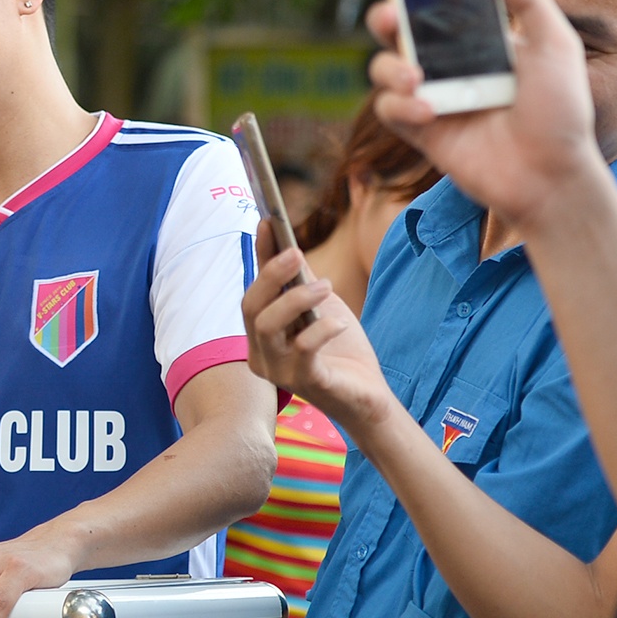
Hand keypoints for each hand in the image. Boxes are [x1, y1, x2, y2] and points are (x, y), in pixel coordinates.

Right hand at [242, 245, 401, 435]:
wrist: (367, 395)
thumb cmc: (341, 350)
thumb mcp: (320, 308)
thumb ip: (302, 283)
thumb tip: (287, 246)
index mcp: (262, 336)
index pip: (253, 291)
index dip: (259, 257)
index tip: (268, 222)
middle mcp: (261, 354)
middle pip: (250, 308)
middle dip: (271, 275)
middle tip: (297, 253)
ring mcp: (279, 371)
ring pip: (267, 326)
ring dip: (296, 299)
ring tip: (325, 286)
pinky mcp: (305, 383)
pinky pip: (302, 350)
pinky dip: (321, 329)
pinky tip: (339, 322)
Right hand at [369, 0, 607, 230]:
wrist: (551, 175)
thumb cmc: (561, 111)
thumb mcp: (556, 44)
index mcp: (477, 37)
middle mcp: (449, 63)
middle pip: (398, 28)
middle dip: (385, 14)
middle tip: (393, 14)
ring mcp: (432, 96)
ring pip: (383, 68)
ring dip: (391, 67)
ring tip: (417, 78)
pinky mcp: (421, 132)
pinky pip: (388, 110)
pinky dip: (400, 106)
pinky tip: (428, 111)